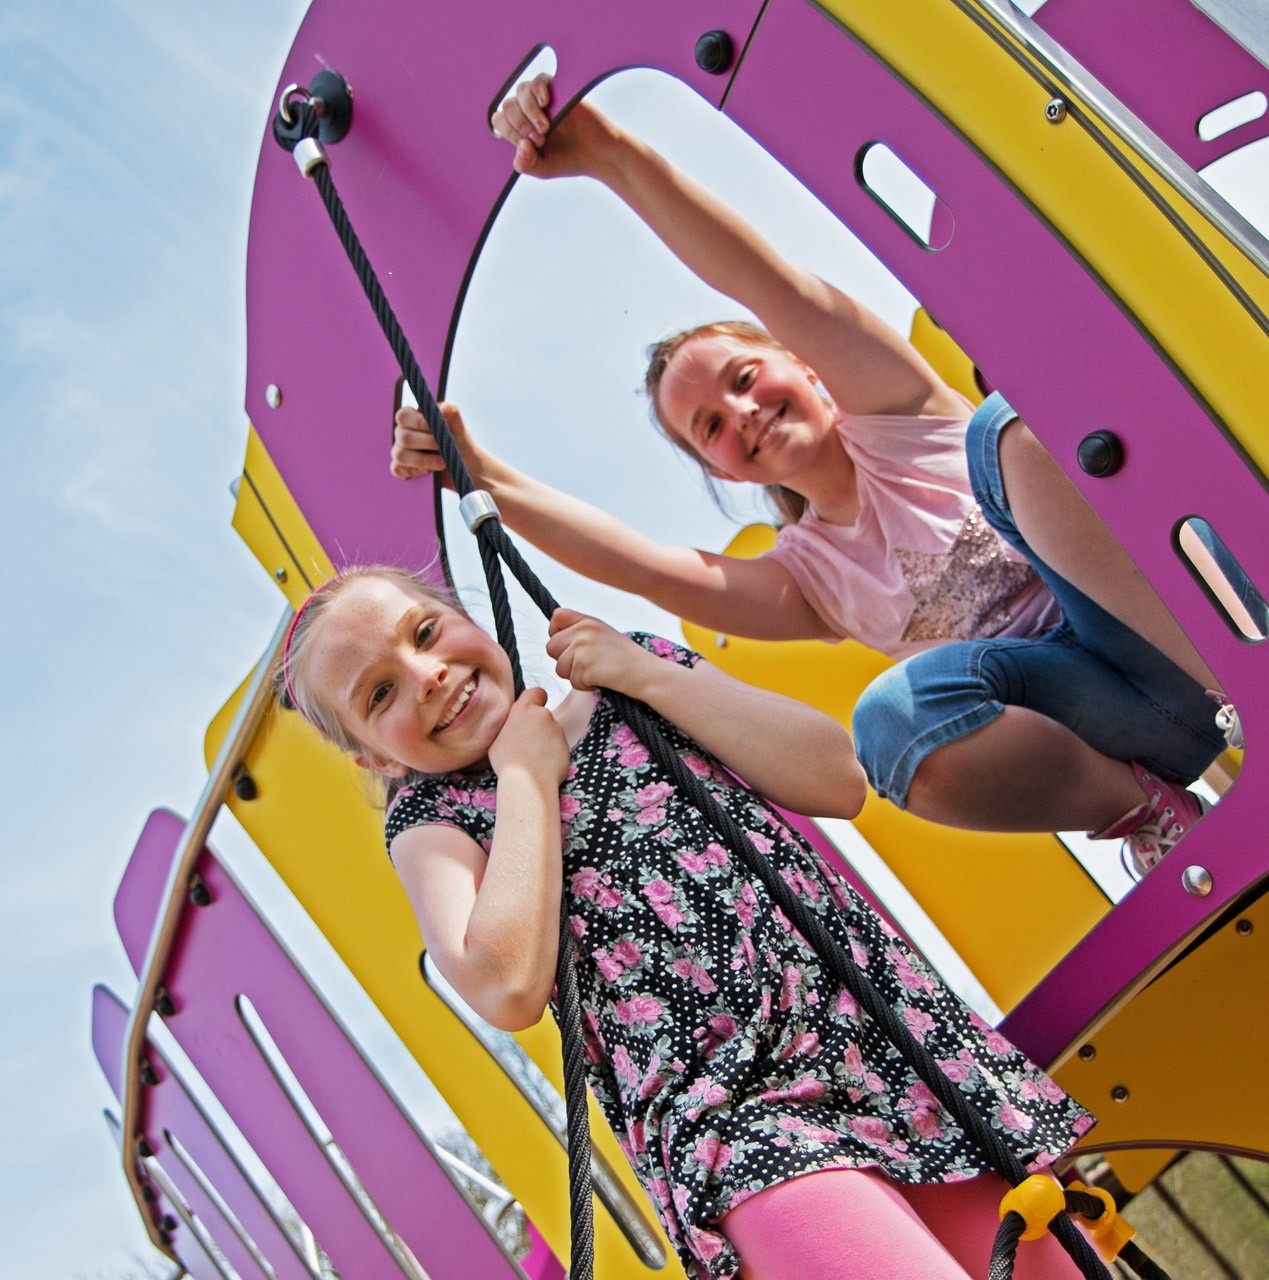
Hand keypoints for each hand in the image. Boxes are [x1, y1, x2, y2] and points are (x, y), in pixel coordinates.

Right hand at [391, 401, 474, 485]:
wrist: (464, 465)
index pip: (404, 416)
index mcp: (412, 418)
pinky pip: (397, 470)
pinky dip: (413, 471)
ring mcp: (400, 450)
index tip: (437, 429)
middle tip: (442, 447)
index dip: (419, 422)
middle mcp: (402, 433)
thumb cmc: (457, 441)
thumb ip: (452, 413)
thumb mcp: (458, 427)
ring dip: (423, 460)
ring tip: (442, 463)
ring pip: (400, 455)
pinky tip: (428, 471)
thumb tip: (445, 409)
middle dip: (426, 443)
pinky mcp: (401, 468)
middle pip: (403, 437)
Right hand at [487, 687, 569, 784]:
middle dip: (539, 726)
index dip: (536, 700)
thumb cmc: (507, 761)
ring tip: (534, 758)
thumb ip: (509, 723)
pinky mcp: (567, 746)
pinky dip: (554, 753)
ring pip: (552, 732)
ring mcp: (557, 730)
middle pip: (543, 715)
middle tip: (527, 743)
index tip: (531, 711)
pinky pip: (559, 747)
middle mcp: (543, 715)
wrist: (527, 781)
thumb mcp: (497, 736)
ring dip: (546, 741)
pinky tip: (543, 765)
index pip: (536, 692)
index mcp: (523, 709)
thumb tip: (513, 725)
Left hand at [490, 74, 617, 179]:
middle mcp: (528, 110)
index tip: (530, 145)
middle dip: (521, 124)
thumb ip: (525, 163)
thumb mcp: (541, 168)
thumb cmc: (568, 160)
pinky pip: (539, 80)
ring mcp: (542, 99)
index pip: (500, 120)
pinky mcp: (558, 90)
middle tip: (541, 139)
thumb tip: (520, 144)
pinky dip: (537, 90)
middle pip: (508, 105)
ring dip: (529, 111)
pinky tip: (545, 103)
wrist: (597, 153)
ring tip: (546, 127)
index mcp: (520, 127)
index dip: (510, 132)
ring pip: (521, 91)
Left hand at [546, 608, 655, 694]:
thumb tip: (554, 639)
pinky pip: (572, 681)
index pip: (557, 617)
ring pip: (559, 667)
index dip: (557, 634)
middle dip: (564, 660)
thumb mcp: (603, 635)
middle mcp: (584, 630)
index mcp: (588, 621)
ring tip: (598, 672)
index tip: (569, 646)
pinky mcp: (583, 666)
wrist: (646, 673)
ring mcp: (582, 647)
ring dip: (575, 675)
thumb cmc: (627, 659)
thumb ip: (581, 633)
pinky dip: (585, 686)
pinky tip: (602, 679)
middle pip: (551, 647)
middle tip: (588, 665)